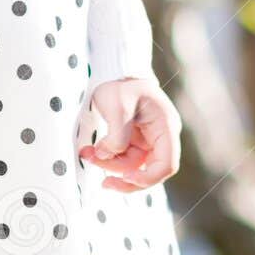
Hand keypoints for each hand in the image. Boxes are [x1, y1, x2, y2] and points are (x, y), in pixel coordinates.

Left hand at [77, 76, 181, 191]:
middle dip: (126, 178)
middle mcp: (161, 136)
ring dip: (111, 166)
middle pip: (151, 171)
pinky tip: (93, 153)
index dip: (148, 177)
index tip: (126, 177)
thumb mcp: (117, 106)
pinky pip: (125, 158)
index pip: (167, 164)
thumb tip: (107, 156)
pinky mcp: (135, 140)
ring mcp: (148, 140)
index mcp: (166, 127)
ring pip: (134, 167)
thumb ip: (117, 135)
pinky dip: (109, 159)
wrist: (114, 71)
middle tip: (104, 183)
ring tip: (87, 155)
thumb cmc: (120, 83)